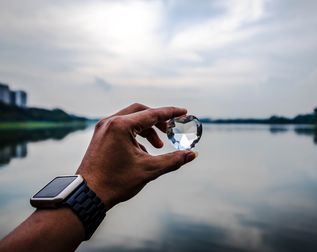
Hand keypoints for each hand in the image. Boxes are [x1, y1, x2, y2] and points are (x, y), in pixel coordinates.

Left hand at [76, 103, 196, 209]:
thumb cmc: (115, 182)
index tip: (183, 111)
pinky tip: (142, 151)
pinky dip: (135, 135)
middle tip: (169, 131)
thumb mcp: (148, 169)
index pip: (152, 114)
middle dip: (157, 120)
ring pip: (131, 120)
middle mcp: (110, 122)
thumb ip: (173, 160)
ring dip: (147, 129)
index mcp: (121, 126)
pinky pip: (122, 128)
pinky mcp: (100, 136)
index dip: (170, 113)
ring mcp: (103, 128)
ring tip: (157, 147)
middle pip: (140, 112)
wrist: (87, 194)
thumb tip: (192, 154)